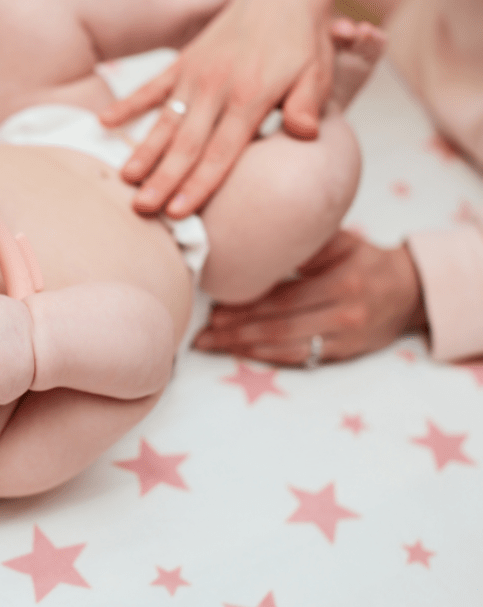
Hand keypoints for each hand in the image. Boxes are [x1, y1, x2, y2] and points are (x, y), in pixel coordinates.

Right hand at [99, 0, 333, 217]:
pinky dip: (128, 104)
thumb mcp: (318, 69)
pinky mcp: (183, 62)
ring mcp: (195, 76)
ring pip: (165, 122)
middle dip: (163, 179)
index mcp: (250, 97)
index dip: (199, 184)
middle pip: (186, 145)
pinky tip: (105, 122)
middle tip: (143, 208)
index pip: (221, 152)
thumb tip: (306, 135)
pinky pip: (151, 87)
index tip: (179, 211)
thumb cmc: (302, 38)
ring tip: (125, 179)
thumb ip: (307, 104)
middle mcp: (217, 89)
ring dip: (144, 152)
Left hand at [192, 231, 427, 364]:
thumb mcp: (342, 242)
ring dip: (243, 348)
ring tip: (211, 343)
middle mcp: (344, 314)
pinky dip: (266, 357)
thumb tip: (255, 240)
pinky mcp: (343, 354)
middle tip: (203, 331)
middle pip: (278, 325)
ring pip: (285, 347)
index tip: (214, 308)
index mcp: (341, 282)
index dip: (245, 306)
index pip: (283, 298)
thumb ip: (306, 244)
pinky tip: (241, 353)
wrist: (410, 291)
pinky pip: (299, 359)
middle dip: (235, 330)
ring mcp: (344, 339)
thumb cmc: (366, 260)